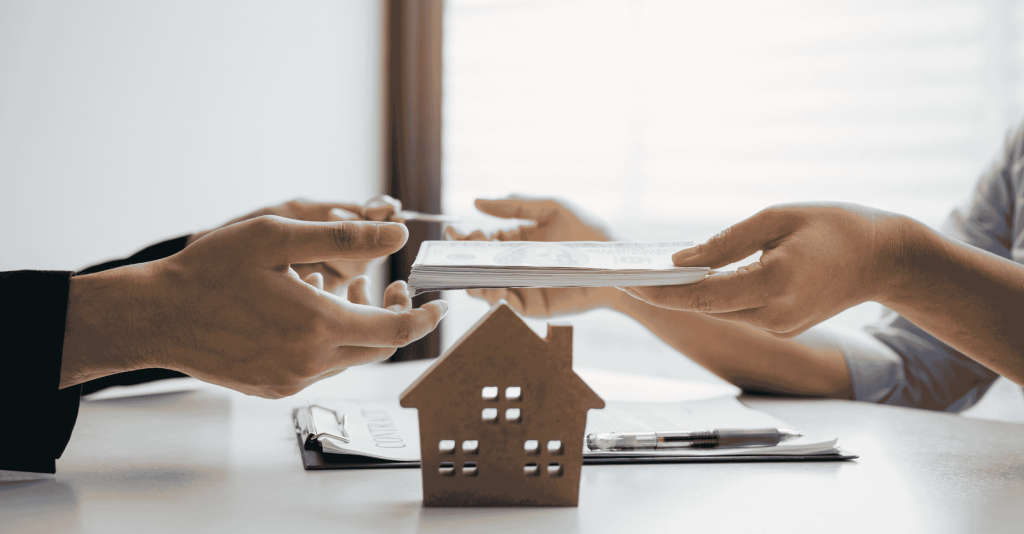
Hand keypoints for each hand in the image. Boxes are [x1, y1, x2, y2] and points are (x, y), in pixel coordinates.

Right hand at [62, 216, 447, 397]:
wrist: (155, 317)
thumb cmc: (209, 272)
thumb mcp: (275, 237)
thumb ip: (343, 237)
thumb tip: (398, 237)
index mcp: (317, 325)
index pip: (396, 332)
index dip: (424, 319)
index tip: (438, 305)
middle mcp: (309, 362)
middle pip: (378, 348)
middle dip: (394, 318)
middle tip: (389, 285)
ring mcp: (290, 380)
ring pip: (350, 357)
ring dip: (357, 326)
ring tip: (336, 287)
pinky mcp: (274, 388)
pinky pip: (320, 366)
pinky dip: (329, 341)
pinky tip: (305, 310)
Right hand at [448, 196, 622, 317]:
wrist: (613, 263)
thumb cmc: (587, 231)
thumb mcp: (551, 208)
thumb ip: (514, 205)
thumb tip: (476, 201)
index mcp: (515, 241)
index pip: (481, 241)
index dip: (465, 238)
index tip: (456, 234)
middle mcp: (514, 265)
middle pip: (479, 265)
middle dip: (465, 258)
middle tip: (464, 251)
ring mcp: (521, 287)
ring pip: (485, 288)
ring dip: (475, 281)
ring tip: (475, 273)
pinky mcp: (532, 307)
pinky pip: (506, 306)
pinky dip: (495, 299)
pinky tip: (495, 289)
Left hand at [622, 203, 904, 336]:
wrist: (886, 259)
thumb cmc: (834, 227)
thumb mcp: (777, 218)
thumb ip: (726, 242)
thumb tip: (680, 261)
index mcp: (775, 283)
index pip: (702, 296)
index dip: (660, 291)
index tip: (626, 281)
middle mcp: (775, 315)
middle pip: (704, 308)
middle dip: (664, 292)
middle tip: (623, 273)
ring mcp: (780, 327)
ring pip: (719, 311)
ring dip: (687, 295)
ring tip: (647, 272)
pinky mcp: (783, 328)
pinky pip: (738, 311)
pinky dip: (715, 296)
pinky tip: (691, 278)